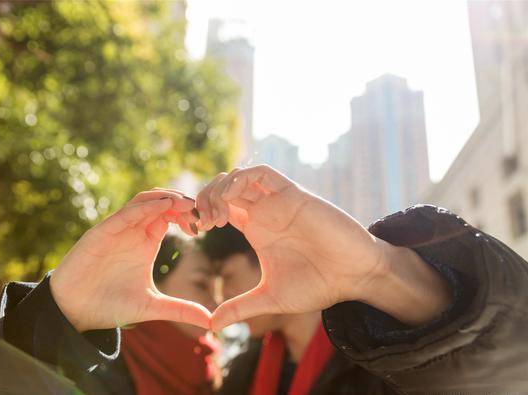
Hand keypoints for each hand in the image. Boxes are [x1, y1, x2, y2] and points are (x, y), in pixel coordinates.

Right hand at [50, 189, 209, 331]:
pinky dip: (145, 206)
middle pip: (161, 202)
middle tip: (201, 210)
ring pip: (144, 200)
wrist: (74, 312)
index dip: (188, 215)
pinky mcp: (102, 232)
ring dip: (166, 197)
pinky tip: (164, 206)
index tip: (205, 225)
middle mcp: (133, 231)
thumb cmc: (109, 306)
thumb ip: (180, 310)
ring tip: (186, 203)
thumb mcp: (152, 307)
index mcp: (146, 242)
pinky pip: (126, 213)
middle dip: (182, 202)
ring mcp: (118, 229)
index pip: (170, 216)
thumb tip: (211, 322)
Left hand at [197, 165, 449, 329]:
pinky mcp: (293, 194)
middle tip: (202, 223)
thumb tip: (211, 325)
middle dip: (205, 199)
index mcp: (255, 228)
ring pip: (239, 177)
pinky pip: (261, 173)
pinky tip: (232, 200)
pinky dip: (241, 179)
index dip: (202, 213)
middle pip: (224, 188)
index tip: (194, 232)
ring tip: (215, 216)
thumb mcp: (270, 298)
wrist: (353, 276)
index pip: (220, 207)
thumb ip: (240, 308)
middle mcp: (264, 211)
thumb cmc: (317, 285)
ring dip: (219, 189)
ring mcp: (277, 201)